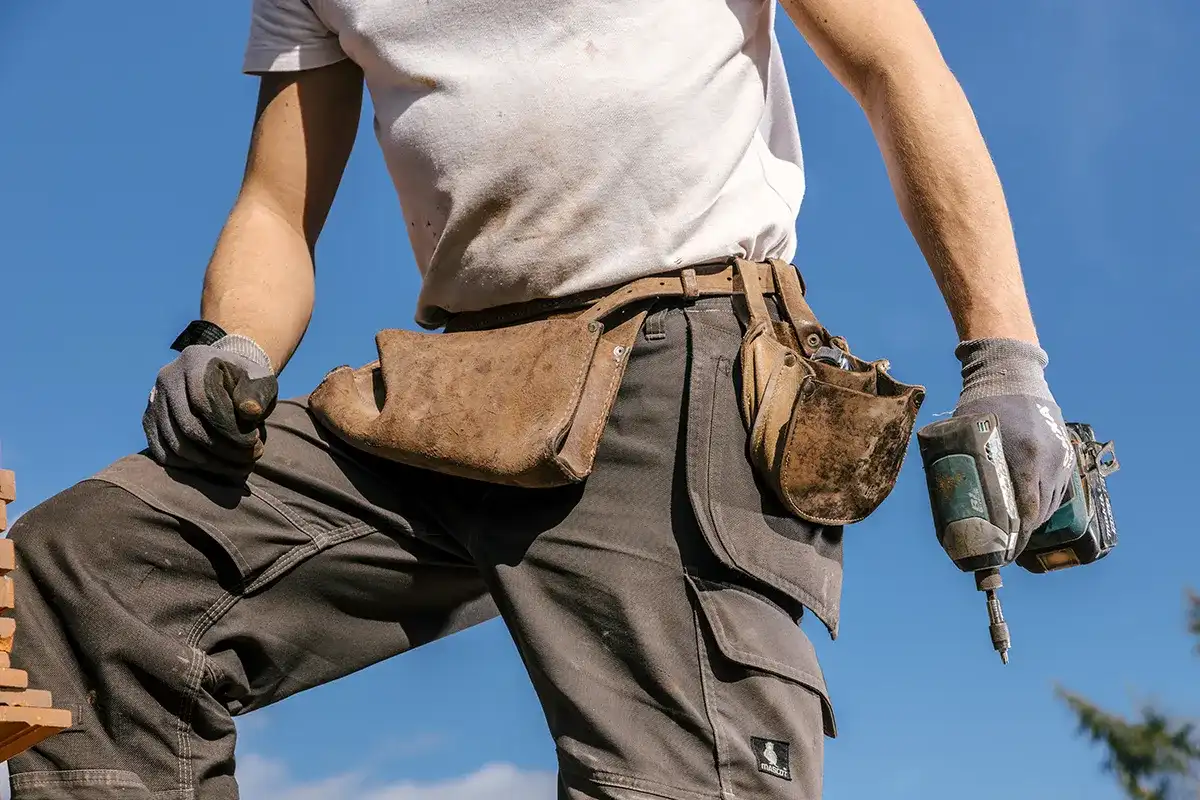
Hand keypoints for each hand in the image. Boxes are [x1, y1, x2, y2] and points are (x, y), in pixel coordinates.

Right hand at [143, 336, 277, 478]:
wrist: (223, 378)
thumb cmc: (245, 382)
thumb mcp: (259, 381)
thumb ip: (257, 394)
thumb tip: (250, 412)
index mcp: (194, 360)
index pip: (205, 401)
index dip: (229, 427)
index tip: (253, 442)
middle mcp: (167, 377)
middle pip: (188, 425)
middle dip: (221, 449)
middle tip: (248, 459)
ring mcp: (154, 399)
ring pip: (174, 442)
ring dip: (207, 462)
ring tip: (236, 466)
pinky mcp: (149, 420)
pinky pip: (162, 451)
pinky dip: (187, 466)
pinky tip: (213, 466)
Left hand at [952, 338, 1073, 554]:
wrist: (1013, 376)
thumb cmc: (983, 405)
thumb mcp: (965, 433)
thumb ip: (959, 463)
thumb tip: (945, 500)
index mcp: (1025, 457)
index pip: (1025, 512)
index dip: (1015, 538)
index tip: (1003, 553)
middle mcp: (1049, 461)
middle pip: (1039, 513)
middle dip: (1022, 535)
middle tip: (1004, 549)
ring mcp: (1061, 458)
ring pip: (1051, 504)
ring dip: (1033, 522)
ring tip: (1013, 535)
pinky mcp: (1065, 455)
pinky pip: (1058, 491)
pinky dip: (1043, 505)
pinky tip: (1028, 513)